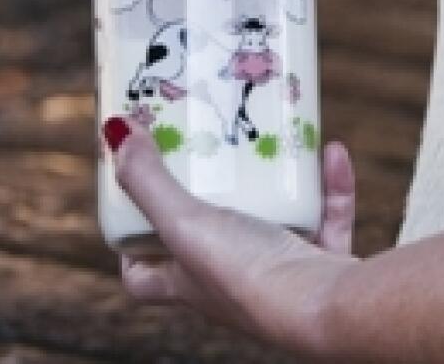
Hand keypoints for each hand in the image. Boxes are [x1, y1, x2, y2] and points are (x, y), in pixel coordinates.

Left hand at [104, 119, 357, 356]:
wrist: (327, 311)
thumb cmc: (249, 277)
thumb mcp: (185, 224)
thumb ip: (148, 182)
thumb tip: (113, 131)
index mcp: (189, 283)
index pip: (145, 277)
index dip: (132, 247)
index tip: (131, 201)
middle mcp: (231, 285)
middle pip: (210, 242)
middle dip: (211, 198)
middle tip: (206, 149)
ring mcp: (280, 277)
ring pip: (273, 225)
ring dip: (275, 183)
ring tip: (267, 140)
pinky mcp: (324, 268)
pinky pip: (327, 218)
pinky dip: (330, 186)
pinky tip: (330, 150)